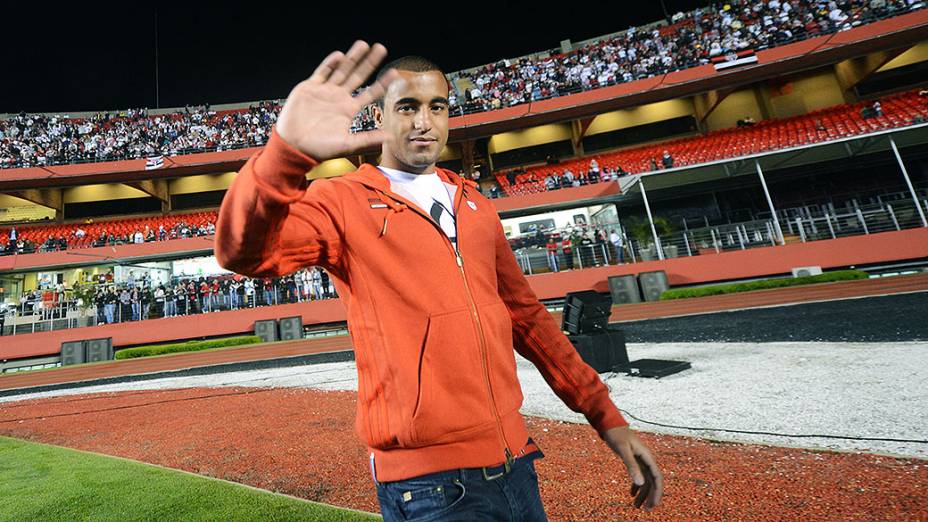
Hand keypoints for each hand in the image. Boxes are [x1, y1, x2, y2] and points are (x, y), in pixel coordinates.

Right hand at [275, 40, 400, 160]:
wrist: (294, 146)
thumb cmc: (320, 149)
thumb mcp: (348, 145)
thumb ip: (368, 139)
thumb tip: (390, 137)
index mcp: (348, 110)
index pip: (370, 93)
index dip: (382, 83)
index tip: (395, 73)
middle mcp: (339, 98)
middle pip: (358, 76)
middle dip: (369, 62)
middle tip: (381, 48)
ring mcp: (325, 91)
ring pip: (342, 70)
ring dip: (352, 58)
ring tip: (363, 44)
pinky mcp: (310, 88)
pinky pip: (322, 72)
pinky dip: (330, 64)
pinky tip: (340, 56)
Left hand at [602, 425, 662, 510]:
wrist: (610, 424)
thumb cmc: (616, 435)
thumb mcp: (623, 450)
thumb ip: (631, 466)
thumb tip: (640, 483)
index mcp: (647, 457)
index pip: (657, 478)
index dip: (657, 492)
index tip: (653, 505)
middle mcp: (647, 459)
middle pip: (652, 481)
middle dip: (650, 496)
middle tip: (646, 510)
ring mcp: (641, 460)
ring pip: (645, 480)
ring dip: (642, 493)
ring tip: (636, 507)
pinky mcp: (634, 460)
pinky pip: (639, 476)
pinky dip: (636, 486)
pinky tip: (631, 495)